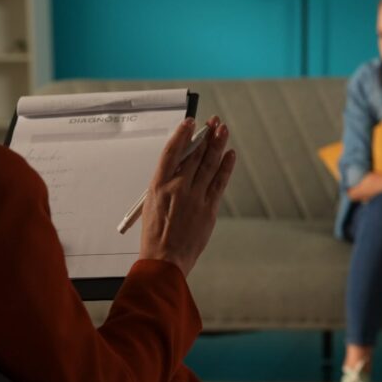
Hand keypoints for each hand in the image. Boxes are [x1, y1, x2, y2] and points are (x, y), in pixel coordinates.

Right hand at [139, 115, 235, 276]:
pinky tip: (230, 154)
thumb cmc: (155, 235)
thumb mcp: (151, 203)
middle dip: (206, 135)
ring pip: (210, 164)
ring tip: (223, 130)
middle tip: (213, 122)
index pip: (172, 151)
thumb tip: (182, 166)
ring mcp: (195, 197)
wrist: (165, 259)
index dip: (182, 133)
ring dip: (218, 144)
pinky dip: (226, 166)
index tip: (190, 122)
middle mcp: (178, 187)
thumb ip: (167, 184)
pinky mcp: (209, 208)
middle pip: (195, 154)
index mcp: (159, 185)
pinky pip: (220, 182)